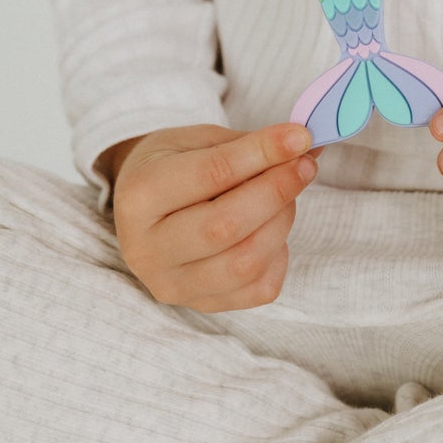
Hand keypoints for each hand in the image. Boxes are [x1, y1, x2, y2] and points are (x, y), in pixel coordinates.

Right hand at [111, 123, 318, 311]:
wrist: (142, 209)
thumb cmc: (171, 166)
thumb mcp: (194, 141)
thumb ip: (244, 145)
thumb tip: (301, 143)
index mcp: (138, 196)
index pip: (211, 175)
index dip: (262, 153)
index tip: (299, 137)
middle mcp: (147, 249)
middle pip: (225, 227)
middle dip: (276, 191)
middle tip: (304, 164)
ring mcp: (172, 284)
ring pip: (245, 263)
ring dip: (281, 222)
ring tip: (287, 195)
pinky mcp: (201, 305)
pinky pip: (259, 289)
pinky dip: (278, 255)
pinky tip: (270, 229)